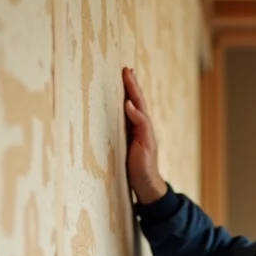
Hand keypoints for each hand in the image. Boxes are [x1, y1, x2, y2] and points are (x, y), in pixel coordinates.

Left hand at [122, 67, 166, 204]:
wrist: (147, 186)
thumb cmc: (134, 168)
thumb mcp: (124, 148)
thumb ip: (121, 134)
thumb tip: (108, 123)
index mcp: (138, 128)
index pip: (135, 104)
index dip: (130, 89)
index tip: (125, 72)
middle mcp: (144, 129)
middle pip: (139, 102)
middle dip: (133, 85)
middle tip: (127, 69)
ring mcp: (147, 135)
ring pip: (141, 109)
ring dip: (135, 93)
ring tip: (129, 78)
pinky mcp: (147, 144)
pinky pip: (142, 125)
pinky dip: (136, 114)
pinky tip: (129, 105)